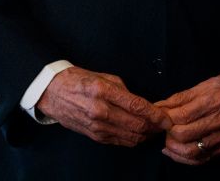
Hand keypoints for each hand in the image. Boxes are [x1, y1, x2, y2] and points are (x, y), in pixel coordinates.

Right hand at [35, 66, 169, 145]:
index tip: (167, 118)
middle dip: (154, 127)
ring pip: (130, 137)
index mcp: (103, 91)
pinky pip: (119, 141)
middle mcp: (100, 110)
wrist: (52, 92)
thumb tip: (143, 104)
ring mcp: (96, 126)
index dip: (156, 115)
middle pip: (136, 125)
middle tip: (164, 124)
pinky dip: (132, 139)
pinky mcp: (93, 135)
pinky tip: (139, 134)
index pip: (137, 106)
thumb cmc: (79, 80)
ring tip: (154, 130)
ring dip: (145, 135)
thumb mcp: (104, 77)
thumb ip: (124, 91)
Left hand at [155, 69, 219, 165]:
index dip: (163, 118)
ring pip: (191, 151)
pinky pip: (203, 159)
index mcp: (213, 100)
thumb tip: (159, 106)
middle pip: (182, 135)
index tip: (156, 116)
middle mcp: (219, 120)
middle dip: (167, 133)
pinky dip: (186, 159)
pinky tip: (177, 151)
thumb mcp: (208, 82)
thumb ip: (182, 97)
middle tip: (162, 127)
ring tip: (167, 141)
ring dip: (173, 149)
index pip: (179, 116)